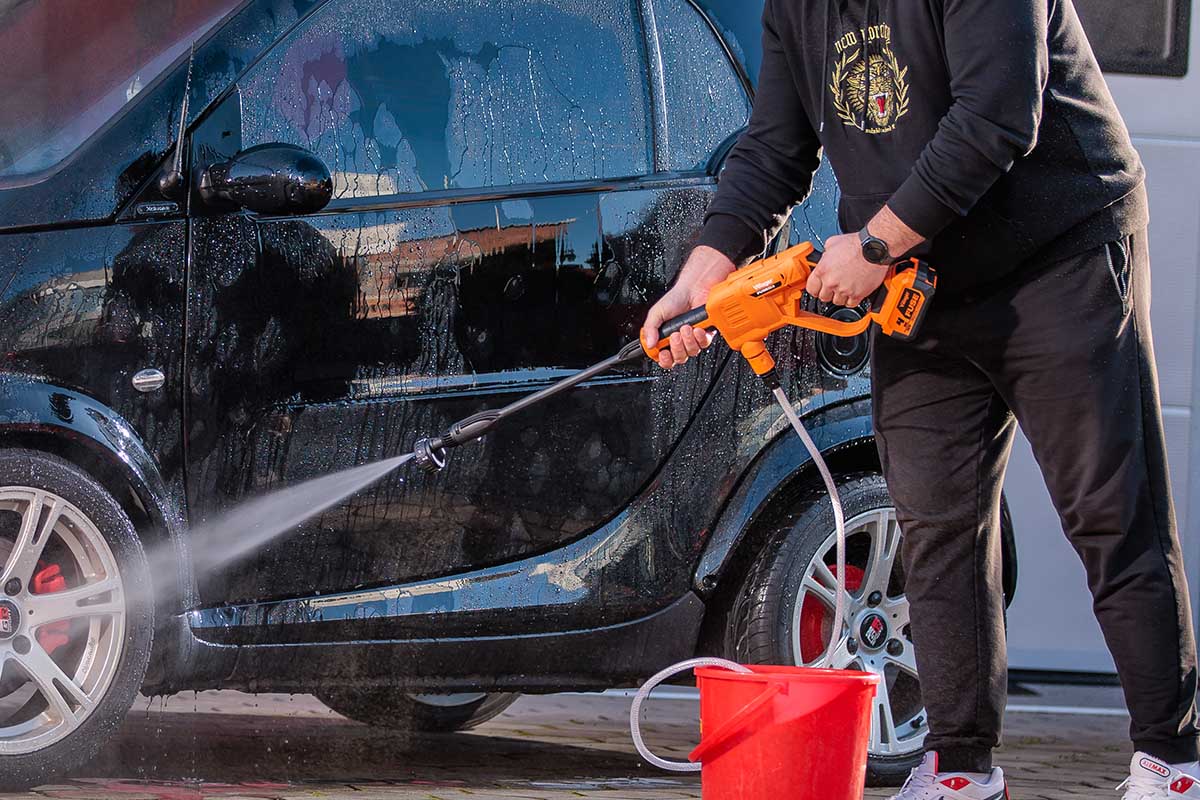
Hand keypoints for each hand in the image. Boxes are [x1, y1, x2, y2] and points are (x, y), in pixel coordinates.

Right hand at [642, 246, 733, 368]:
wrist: (694, 288)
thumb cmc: (676, 298)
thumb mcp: (656, 312)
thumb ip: (649, 328)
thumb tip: (649, 343)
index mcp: (666, 337)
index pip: (664, 357)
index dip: (664, 359)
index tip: (663, 353)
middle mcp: (680, 340)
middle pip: (679, 358)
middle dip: (677, 348)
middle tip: (675, 335)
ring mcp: (693, 338)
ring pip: (692, 352)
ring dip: (688, 341)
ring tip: (686, 327)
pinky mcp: (705, 334)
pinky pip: (704, 344)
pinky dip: (700, 337)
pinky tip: (697, 328)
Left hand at [806, 232, 889, 306]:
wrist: (875, 248)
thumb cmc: (857, 244)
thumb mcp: (832, 243)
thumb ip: (825, 255)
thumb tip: (824, 258)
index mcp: (822, 270)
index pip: (811, 289)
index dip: (815, 288)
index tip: (819, 287)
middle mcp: (831, 282)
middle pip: (823, 297)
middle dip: (828, 292)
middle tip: (834, 285)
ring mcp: (844, 290)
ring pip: (837, 302)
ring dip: (840, 296)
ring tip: (845, 287)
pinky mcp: (858, 294)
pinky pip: (850, 304)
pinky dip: (851, 299)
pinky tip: (853, 291)